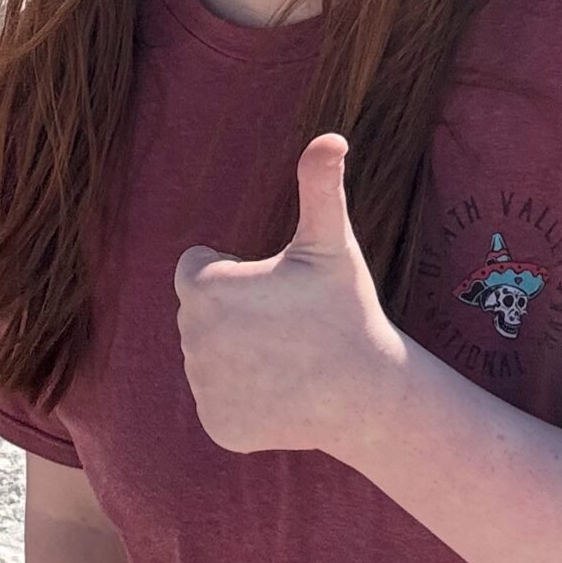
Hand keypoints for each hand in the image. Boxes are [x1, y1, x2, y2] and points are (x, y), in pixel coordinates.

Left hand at [174, 134, 404, 459]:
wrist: (369, 395)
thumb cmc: (346, 309)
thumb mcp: (331, 242)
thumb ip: (320, 184)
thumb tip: (332, 136)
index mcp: (205, 287)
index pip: (198, 268)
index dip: (237, 274)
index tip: (278, 288)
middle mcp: (192, 339)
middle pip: (202, 314)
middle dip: (235, 314)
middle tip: (287, 324)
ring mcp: (203, 388)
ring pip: (210, 357)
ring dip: (238, 354)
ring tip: (287, 357)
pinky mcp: (218, 426)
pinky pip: (220, 399)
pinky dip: (244, 397)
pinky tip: (282, 392)